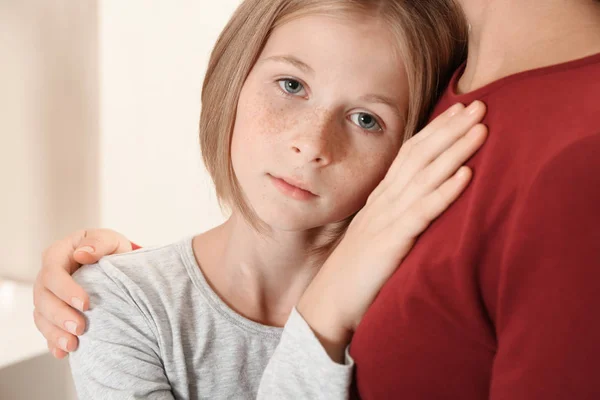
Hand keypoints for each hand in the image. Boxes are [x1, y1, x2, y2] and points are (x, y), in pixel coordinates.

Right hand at [33, 228, 132, 358]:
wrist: (115, 263)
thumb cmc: (110, 249)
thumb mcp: (110, 240)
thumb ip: (98, 243)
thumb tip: (83, 253)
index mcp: (58, 254)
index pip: (53, 272)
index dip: (66, 289)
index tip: (86, 303)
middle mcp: (48, 276)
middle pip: (42, 297)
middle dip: (59, 315)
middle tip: (80, 328)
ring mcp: (49, 296)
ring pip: (41, 316)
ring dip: (54, 332)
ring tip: (72, 345)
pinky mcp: (53, 313)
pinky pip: (47, 329)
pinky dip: (53, 342)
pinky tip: (63, 353)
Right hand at [297, 101, 487, 361]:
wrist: (329, 301)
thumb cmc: (356, 270)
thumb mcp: (377, 233)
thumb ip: (396, 214)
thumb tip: (419, 200)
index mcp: (381, 198)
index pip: (410, 154)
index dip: (436, 130)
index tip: (460, 110)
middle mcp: (384, 201)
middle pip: (419, 156)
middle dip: (450, 129)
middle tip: (479, 105)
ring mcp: (386, 220)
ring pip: (424, 177)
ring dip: (454, 151)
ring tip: (480, 129)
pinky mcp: (391, 243)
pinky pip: (421, 213)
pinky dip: (443, 193)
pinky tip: (465, 176)